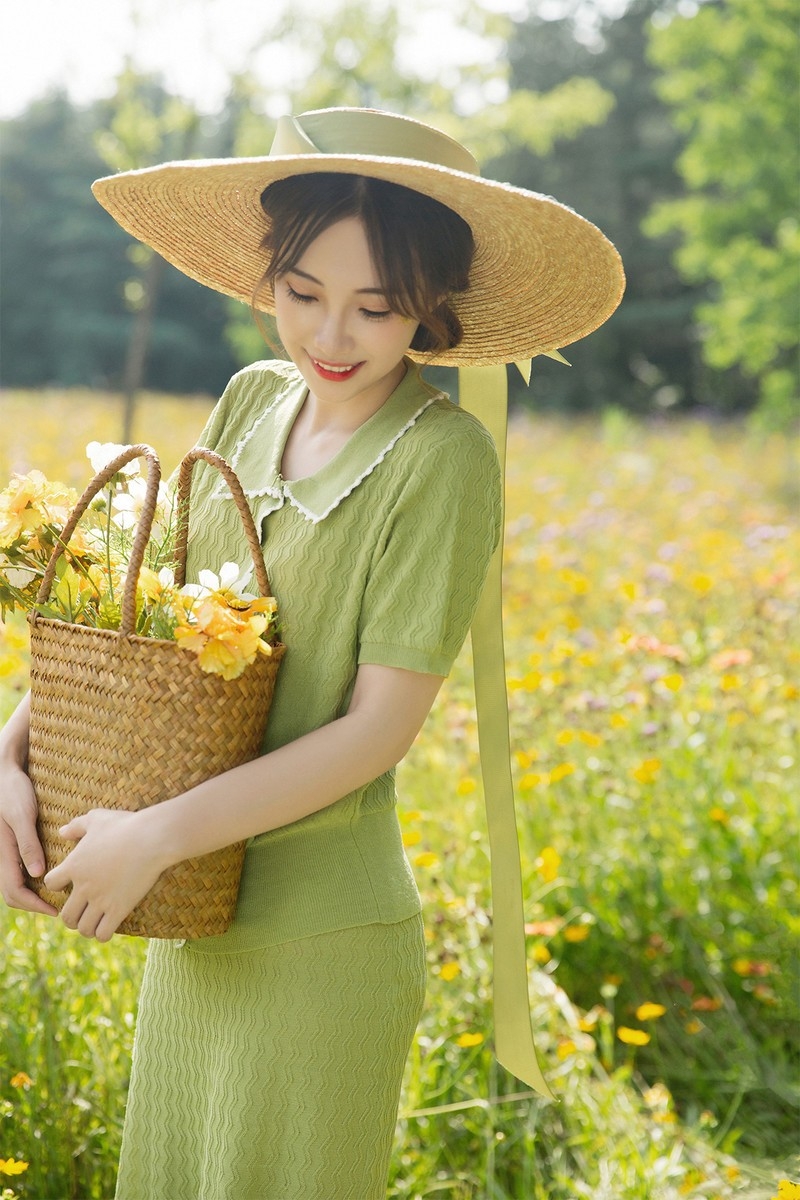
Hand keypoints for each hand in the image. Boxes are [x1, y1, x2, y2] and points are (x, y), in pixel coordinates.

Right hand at [0, 762, 57, 916]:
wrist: (5, 774)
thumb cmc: (13, 791)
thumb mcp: (23, 815)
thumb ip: (28, 844)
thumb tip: (37, 875)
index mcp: (2, 853)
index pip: (14, 891)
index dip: (34, 905)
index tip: (55, 910)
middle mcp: (2, 857)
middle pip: (13, 893)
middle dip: (33, 904)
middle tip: (59, 907)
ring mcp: (6, 852)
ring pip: (15, 883)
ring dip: (33, 894)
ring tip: (58, 895)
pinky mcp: (12, 845)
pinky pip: (19, 870)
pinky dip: (33, 880)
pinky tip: (52, 875)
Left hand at [44, 808, 168, 941]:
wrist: (151, 838)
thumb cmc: (125, 825)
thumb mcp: (97, 819)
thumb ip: (77, 826)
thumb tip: (62, 833)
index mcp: (74, 865)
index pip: (50, 884)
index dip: (57, 885)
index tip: (67, 883)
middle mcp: (83, 886)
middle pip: (66, 916)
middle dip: (72, 917)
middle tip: (81, 912)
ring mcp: (101, 900)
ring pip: (83, 928)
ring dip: (87, 928)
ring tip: (95, 922)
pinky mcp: (119, 909)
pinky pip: (103, 933)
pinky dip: (103, 933)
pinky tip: (110, 925)